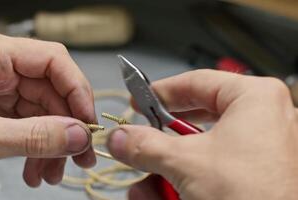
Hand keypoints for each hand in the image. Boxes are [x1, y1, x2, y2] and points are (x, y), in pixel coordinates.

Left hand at [0, 30, 95, 186]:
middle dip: (67, 127)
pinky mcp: (2, 105)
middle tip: (81, 157)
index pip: (53, 60)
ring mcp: (3, 86)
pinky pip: (32, 123)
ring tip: (52, 173)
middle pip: (54, 90)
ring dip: (53, 144)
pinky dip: (38, 147)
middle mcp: (1, 66)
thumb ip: (33, 137)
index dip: (77, 90)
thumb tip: (78, 136)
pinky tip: (36, 169)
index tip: (88, 124)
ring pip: (46, 111)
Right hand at [107, 70, 297, 199]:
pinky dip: (188, 181)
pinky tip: (164, 195)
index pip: (196, 82)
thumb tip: (121, 137)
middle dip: (162, 140)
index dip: (161, 92)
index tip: (140, 102)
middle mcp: (265, 120)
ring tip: (146, 183)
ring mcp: (264, 149)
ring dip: (168, 168)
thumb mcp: (184, 163)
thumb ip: (146, 145)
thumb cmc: (255, 195)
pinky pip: (216, 169)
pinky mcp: (259, 175)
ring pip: (203, 150)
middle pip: (197, 119)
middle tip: (142, 140)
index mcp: (255, 99)